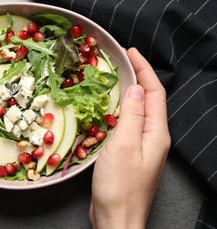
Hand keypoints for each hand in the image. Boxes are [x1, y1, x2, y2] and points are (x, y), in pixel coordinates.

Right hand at [89, 48, 170, 227]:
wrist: (116, 218)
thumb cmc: (120, 185)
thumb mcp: (125, 145)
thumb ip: (132, 115)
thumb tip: (137, 89)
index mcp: (156, 133)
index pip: (155, 92)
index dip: (144, 69)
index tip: (130, 52)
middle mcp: (153, 137)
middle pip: (149, 100)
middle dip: (138, 76)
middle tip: (122, 61)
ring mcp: (141, 146)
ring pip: (138, 111)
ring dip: (128, 92)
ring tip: (114, 78)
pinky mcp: (129, 154)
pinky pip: (128, 124)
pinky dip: (120, 109)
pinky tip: (107, 108)